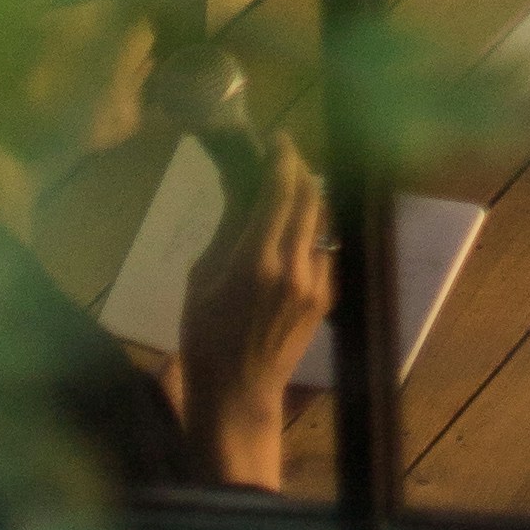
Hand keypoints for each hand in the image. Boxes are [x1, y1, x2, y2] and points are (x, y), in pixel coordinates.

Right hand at [178, 131, 328, 492]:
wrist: (238, 391)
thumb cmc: (205, 337)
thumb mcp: (201, 279)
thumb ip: (227, 230)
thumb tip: (241, 188)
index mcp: (256, 260)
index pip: (280, 191)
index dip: (282, 158)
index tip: (278, 138)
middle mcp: (294, 265)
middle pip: (310, 197)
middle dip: (299, 169)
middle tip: (284, 156)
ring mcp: (317, 281)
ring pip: (322, 221)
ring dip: (309, 198)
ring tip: (289, 190)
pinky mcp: (328, 296)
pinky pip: (326, 249)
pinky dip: (313, 232)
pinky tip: (297, 233)